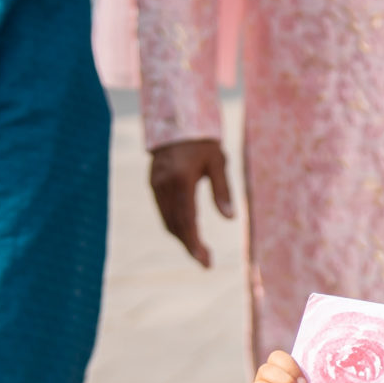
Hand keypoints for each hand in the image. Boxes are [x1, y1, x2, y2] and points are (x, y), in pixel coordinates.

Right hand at [150, 138, 233, 268]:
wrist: (177, 119)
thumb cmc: (203, 141)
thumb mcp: (218, 162)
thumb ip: (223, 190)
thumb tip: (229, 218)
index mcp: (181, 180)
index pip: (187, 221)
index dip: (195, 244)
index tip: (205, 262)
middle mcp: (165, 185)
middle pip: (175, 226)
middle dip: (190, 246)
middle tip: (206, 262)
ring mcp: (156, 185)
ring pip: (167, 220)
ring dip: (182, 238)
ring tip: (199, 251)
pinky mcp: (153, 183)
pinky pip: (163, 211)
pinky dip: (175, 224)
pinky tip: (188, 231)